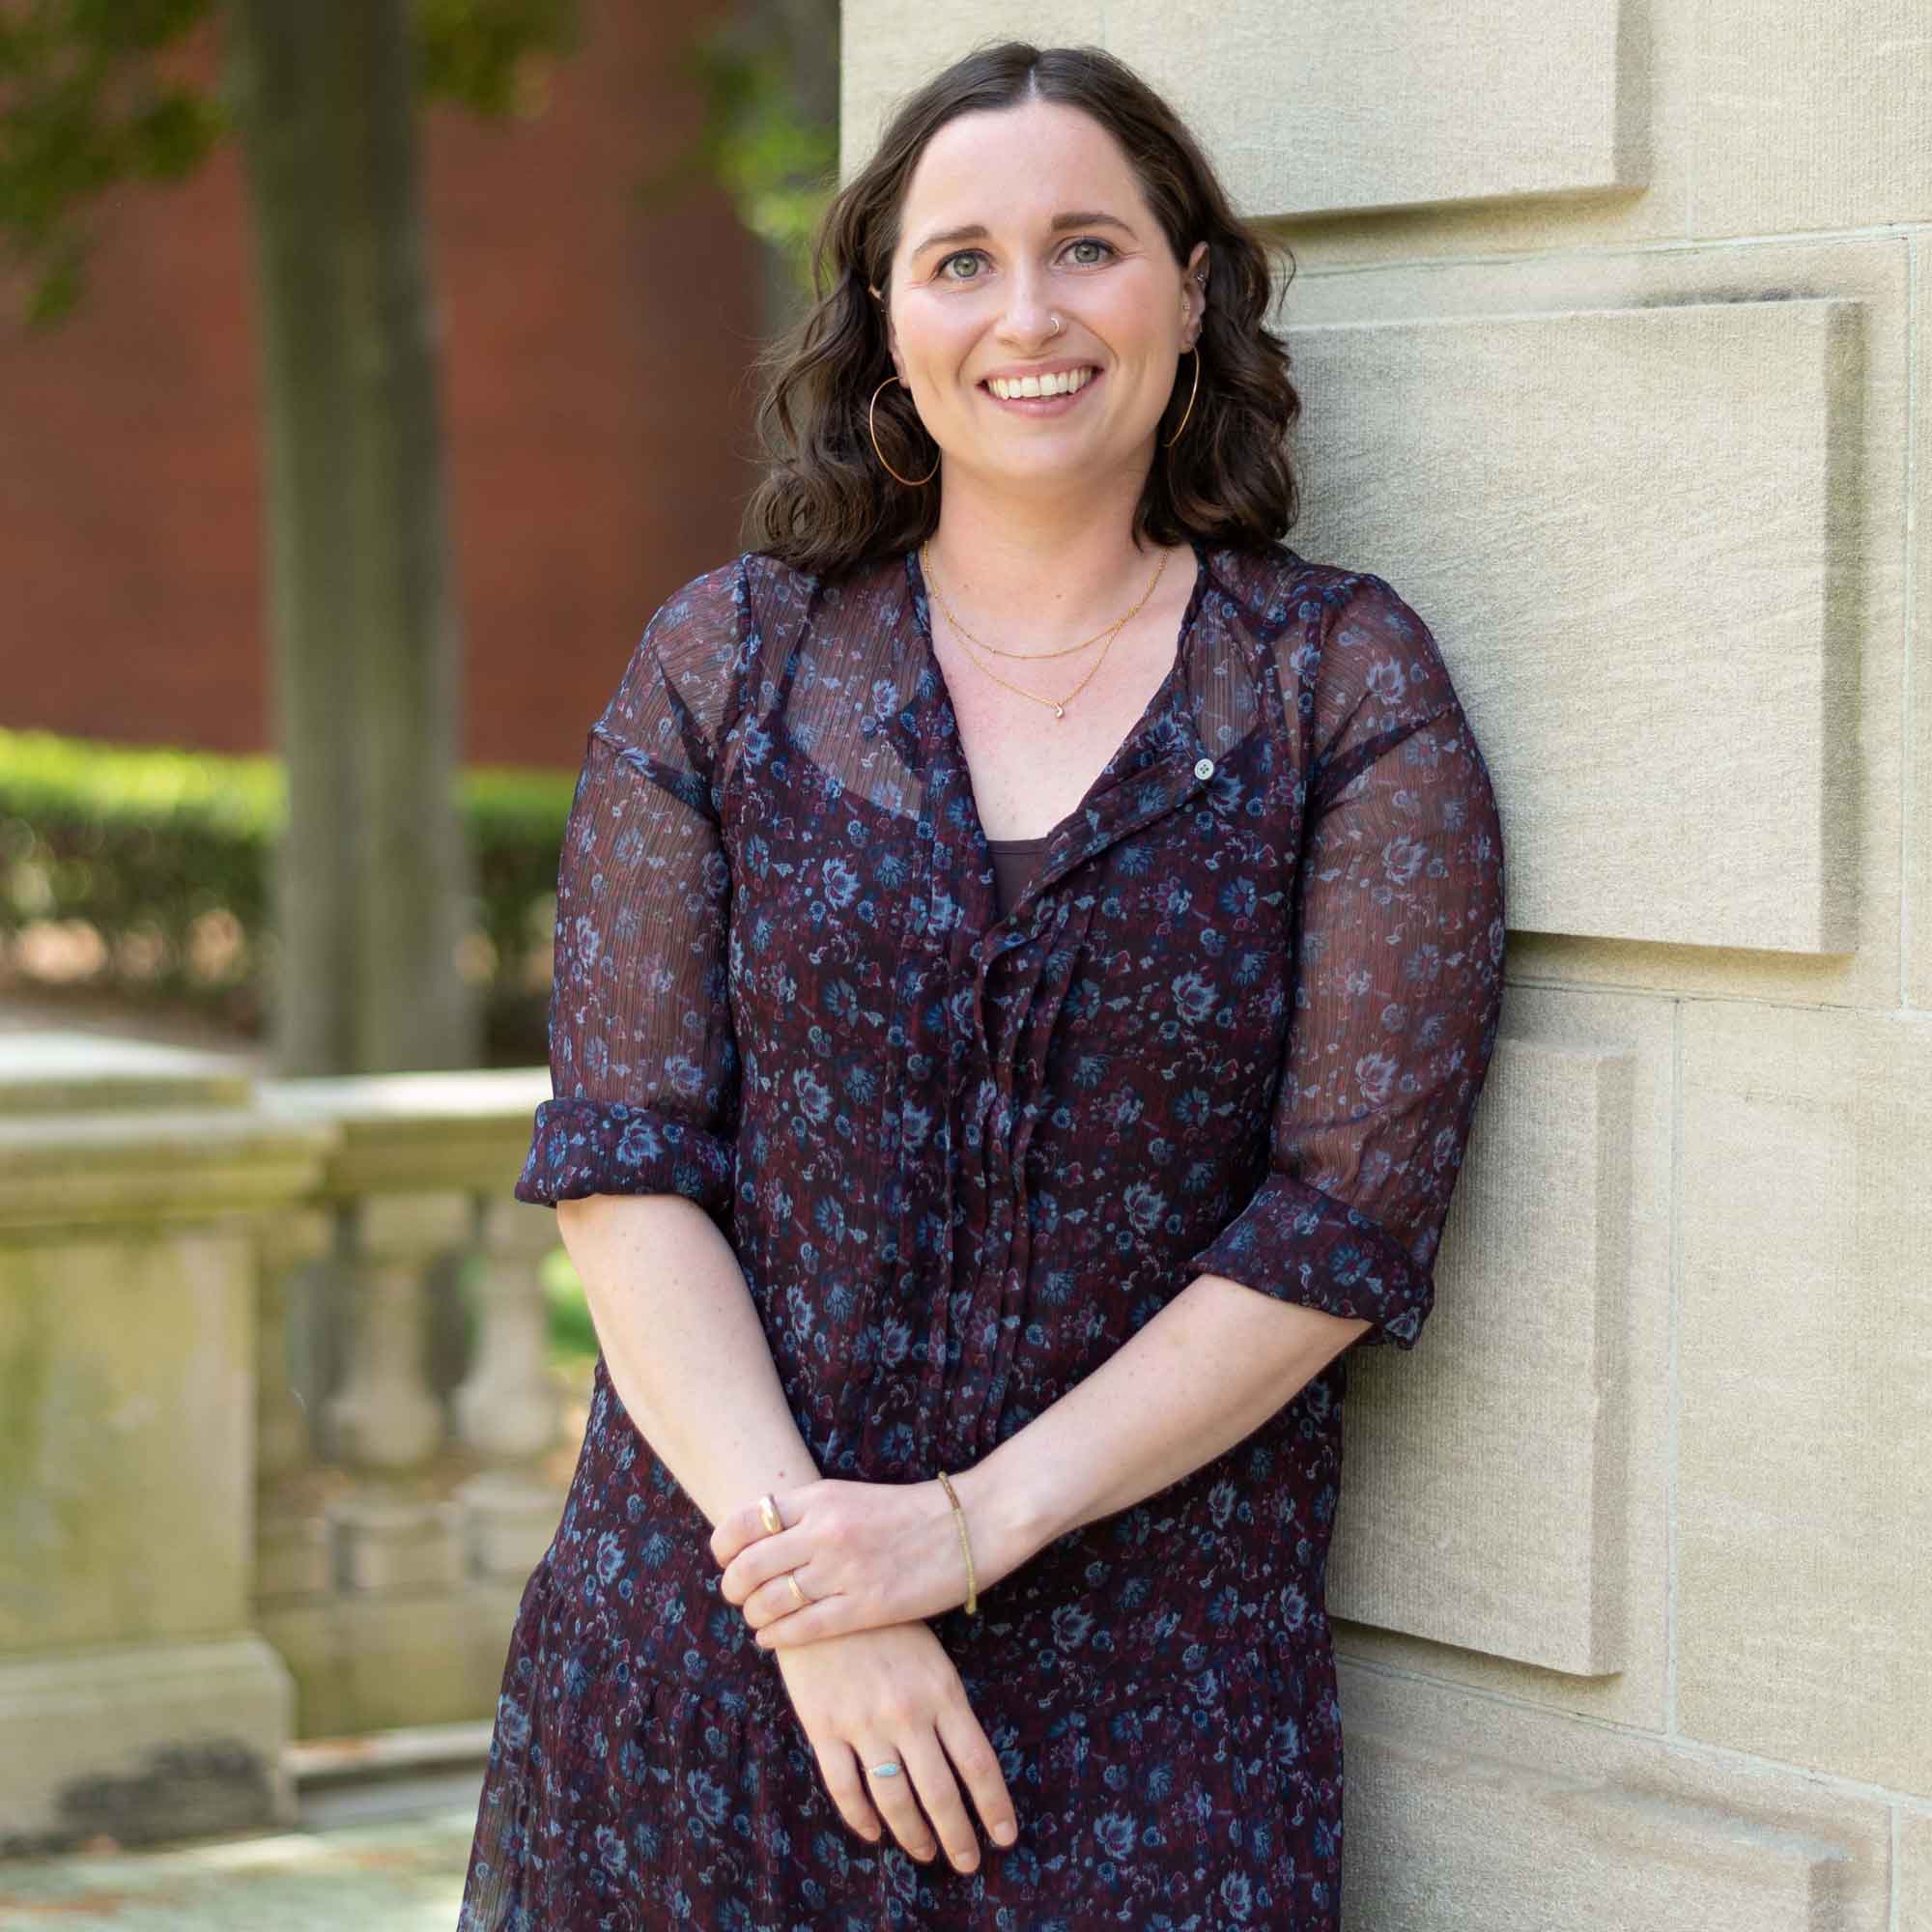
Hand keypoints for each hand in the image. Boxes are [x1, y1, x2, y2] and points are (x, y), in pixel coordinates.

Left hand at [709, 1477, 979, 1650]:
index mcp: (821, 1498)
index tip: (723, 1559)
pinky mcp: (865, 1607)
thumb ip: (808, 1514)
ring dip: (753, 1615)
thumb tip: (760, 1537)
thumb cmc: (909, 1511)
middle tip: (736, 1595)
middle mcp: (825, 1532)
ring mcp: (844, 1571)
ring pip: (770, 1602)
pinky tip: (770, 1638)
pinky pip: (801, 1629)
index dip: (723, 1545)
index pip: (746, 1521)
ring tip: (755, 1618)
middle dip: (733, 1586)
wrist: (970, 1524)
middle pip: (748, 1566)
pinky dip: (775, 1636)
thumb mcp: (851, 1495)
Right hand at [772, 1621, 1018, 1868]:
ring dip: (914, 1836)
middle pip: (941, 1793)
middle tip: (969, 1864)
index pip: (978, 1764)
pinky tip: (874, 1832)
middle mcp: (907, 1713)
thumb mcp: (931, 1653)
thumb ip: (947, 1705)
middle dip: (958, 1837)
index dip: (994, 1807)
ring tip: (925, 1853)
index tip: (1005, 1837)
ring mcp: (863, 1722)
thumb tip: (968, 1762)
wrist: (820, 1588)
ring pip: (894, 1800)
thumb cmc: (885, 1619)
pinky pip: (844, 1788)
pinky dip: (860, 1819)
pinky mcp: (823, 1727)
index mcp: (942, 1691)